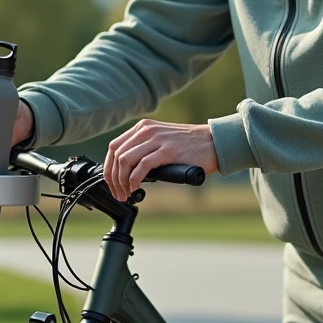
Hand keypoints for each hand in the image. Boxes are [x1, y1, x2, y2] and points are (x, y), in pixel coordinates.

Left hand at [104, 119, 219, 201]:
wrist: (214, 143)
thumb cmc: (189, 146)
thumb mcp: (161, 141)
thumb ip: (144, 149)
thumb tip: (126, 173)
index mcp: (143, 127)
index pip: (114, 147)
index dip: (109, 169)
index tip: (112, 185)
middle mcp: (147, 130)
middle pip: (116, 155)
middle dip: (113, 179)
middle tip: (119, 194)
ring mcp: (157, 139)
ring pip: (125, 160)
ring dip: (122, 181)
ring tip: (127, 193)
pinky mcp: (168, 151)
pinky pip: (142, 166)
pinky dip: (134, 180)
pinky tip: (136, 188)